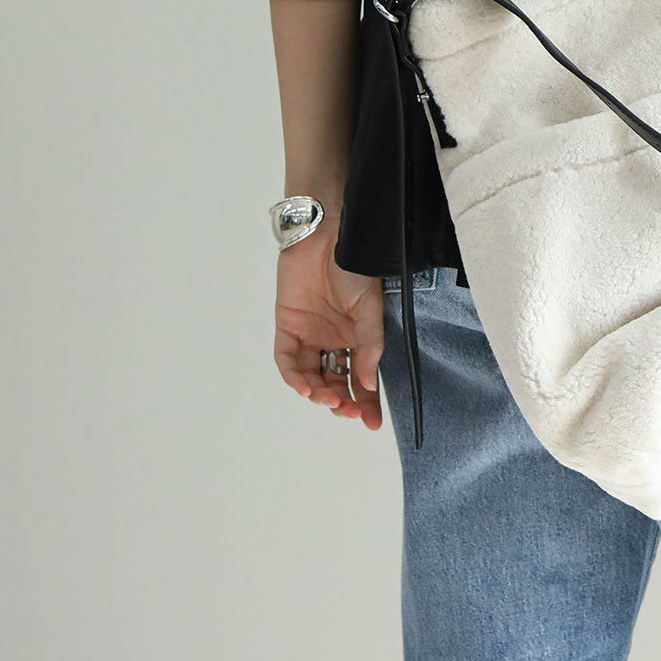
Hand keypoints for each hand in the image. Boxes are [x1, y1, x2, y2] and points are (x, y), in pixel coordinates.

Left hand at [274, 220, 386, 432]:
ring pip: (312, 376)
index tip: (373, 424)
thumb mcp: (370, 309)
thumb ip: (369, 347)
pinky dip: (295, 377)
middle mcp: (334, 339)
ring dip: (320, 392)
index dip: (367, 402)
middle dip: (342, 401)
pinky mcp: (287, 327)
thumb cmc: (354, 266)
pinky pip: (288, 360)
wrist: (327, 236)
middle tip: (349, 410)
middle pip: (336, 382)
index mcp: (358, 337)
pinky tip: (306, 387)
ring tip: (329, 398)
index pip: (362, 378)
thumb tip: (368, 386)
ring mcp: (310, 335)